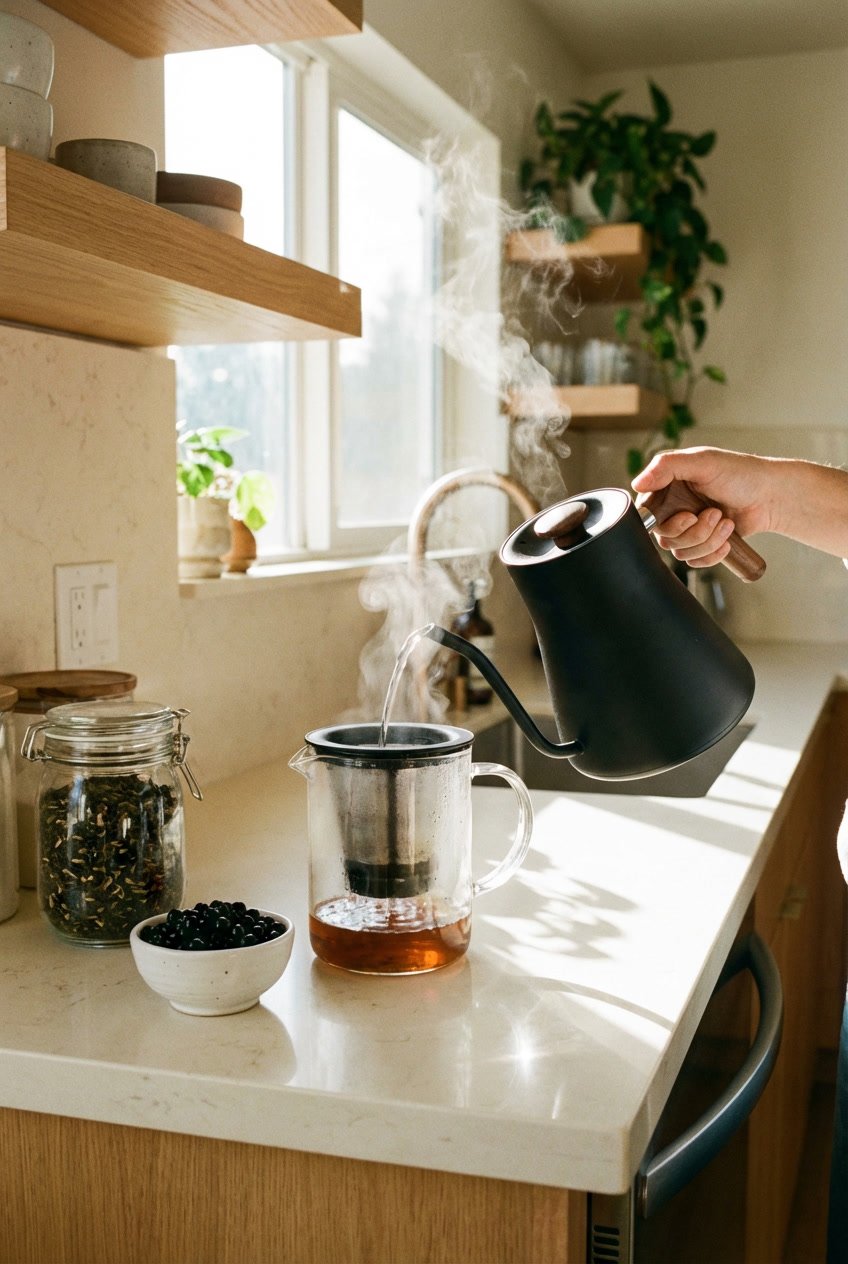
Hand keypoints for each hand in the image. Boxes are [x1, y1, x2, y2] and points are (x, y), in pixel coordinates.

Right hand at [631, 447, 777, 567]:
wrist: (769, 497)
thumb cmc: (740, 474)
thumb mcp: (702, 461)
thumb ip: (667, 466)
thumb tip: (637, 483)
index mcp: (666, 487)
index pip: (646, 514)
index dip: (663, 522)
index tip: (687, 516)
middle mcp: (673, 509)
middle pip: (665, 537)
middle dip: (695, 531)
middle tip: (715, 514)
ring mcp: (687, 529)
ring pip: (681, 551)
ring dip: (708, 540)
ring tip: (726, 522)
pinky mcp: (701, 545)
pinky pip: (694, 561)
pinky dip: (713, 554)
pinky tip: (727, 539)